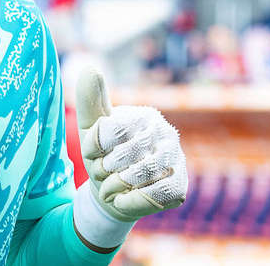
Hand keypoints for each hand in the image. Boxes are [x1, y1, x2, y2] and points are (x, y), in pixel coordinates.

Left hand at [72, 67, 186, 247]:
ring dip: (115, 186)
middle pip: (127, 154)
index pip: (113, 129)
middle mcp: (166, 135)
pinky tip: (121, 199)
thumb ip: (89, 101)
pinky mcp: (180, 187)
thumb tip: (90, 68)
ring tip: (108, 188)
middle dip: (104, 169)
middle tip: (100, 174)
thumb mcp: (89, 129)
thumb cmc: (102, 156)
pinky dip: (131, 201)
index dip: (95, 147)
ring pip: (141, 175)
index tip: (91, 154)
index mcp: (145, 116)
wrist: (113, 193)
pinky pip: (154, 196)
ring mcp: (176, 160)